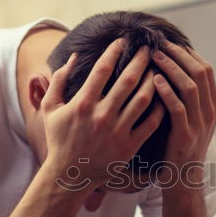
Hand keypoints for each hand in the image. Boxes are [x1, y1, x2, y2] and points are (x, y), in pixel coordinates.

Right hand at [41, 39, 164, 188]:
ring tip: (159, 69)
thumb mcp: (51, 108)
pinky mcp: (129, 145)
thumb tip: (74, 56)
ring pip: (143, 99)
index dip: (115, 50)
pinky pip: (151, 122)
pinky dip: (160, 107)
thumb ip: (58, 80)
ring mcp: (117, 131)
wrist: (70, 175)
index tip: (123, 40)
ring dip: (153, 80)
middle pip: (128, 80)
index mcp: (83, 103)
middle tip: (149, 48)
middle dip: (140, 60)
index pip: (103, 69)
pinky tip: (164, 95)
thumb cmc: (60, 139)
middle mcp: (102, 115)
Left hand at [151, 41, 215, 170]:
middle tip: (159, 43)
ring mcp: (200, 124)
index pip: (206, 69)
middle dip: (179, 54)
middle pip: (200, 72)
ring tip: (154, 56)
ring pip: (190, 86)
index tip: (169, 42)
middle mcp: (210, 112)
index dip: (188, 53)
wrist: (183, 179)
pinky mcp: (185, 135)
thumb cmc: (180, 146)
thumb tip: (172, 69)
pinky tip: (154, 80)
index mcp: (213, 105)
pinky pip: (177, 107)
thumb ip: (186, 98)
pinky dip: (166, 91)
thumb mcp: (190, 119)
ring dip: (171, 68)